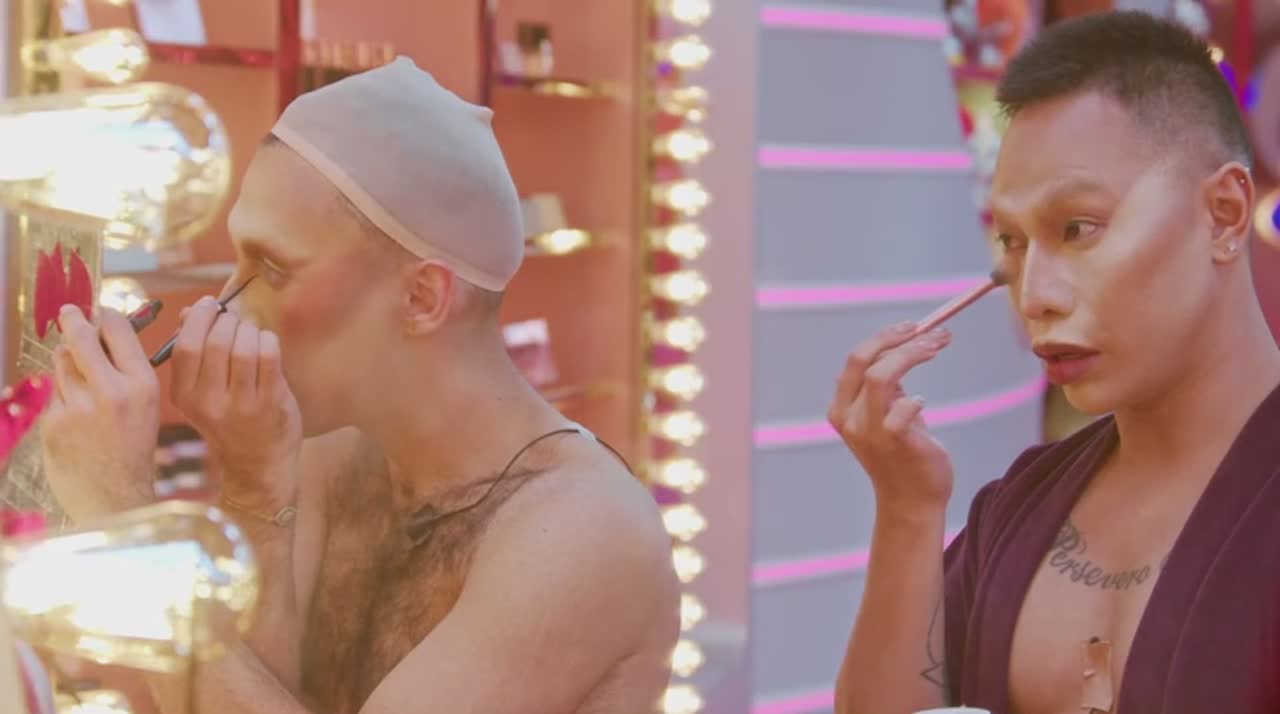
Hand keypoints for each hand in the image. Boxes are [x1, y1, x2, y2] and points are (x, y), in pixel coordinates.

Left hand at [40, 306, 157, 522]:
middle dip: (74, 320)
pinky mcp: (54, 421)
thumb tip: (104, 336)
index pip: (119, 331)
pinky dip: (61, 400)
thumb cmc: (133, 452)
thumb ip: (127, 372)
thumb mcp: (146, 407)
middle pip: (82, 338)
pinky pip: (53, 395)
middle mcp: (111, 390)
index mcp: (142, 385)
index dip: (106, 316)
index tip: (99, 311)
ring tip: (81, 385)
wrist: (115, 497)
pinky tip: (75, 421)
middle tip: (69, 312)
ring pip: (63, 364)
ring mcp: (79, 406)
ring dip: (67, 365)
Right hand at [170, 297, 301, 513]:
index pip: (186, 346)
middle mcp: (209, 402)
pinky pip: (269, 357)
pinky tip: (267, 345)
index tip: (211, 306)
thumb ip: (194, 352)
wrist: (256, 466)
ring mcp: (241, 406)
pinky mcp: (270, 405)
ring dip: (250, 331)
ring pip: (244, 347)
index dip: (200, 318)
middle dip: (229, 322)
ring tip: (252, 334)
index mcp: (184, 396)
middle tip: (236, 322)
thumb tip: (193, 311)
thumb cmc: (229, 420)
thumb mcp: (200, 393)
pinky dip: (269, 341)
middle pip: (217, 342)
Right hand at [828, 322, 954, 514]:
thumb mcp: (884, 416)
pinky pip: (902, 408)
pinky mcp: (894, 442)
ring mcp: (869, 431)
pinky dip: (914, 399)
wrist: (911, 502)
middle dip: (898, 338)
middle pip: (864, 360)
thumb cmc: (902, 456)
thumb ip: (881, 389)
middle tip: (932, 332)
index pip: (856, 359)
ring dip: (913, 354)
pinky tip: (923, 402)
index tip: (914, 327)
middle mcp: (849, 418)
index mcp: (842, 408)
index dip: (885, 337)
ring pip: (881, 376)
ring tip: (939, 346)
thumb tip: (885, 353)